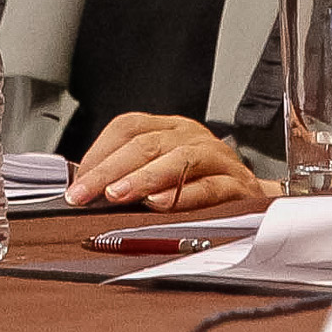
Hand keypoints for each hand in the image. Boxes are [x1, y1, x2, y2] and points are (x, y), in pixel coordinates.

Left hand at [62, 112, 278, 212]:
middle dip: (110, 170)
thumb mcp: (161, 173)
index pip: (129, 127)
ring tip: (118, 195)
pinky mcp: (236, 184)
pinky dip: (181, 195)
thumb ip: (127, 178)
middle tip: (86, 194)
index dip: (99, 153)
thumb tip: (84, 192)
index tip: (77, 183)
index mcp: (169, 129)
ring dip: (143, 178)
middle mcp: (191, 136)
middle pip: (146, 144)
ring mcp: (215, 157)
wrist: (254, 198)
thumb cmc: (201, 185)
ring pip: (177, 159)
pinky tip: (158, 204)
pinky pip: (208, 186)